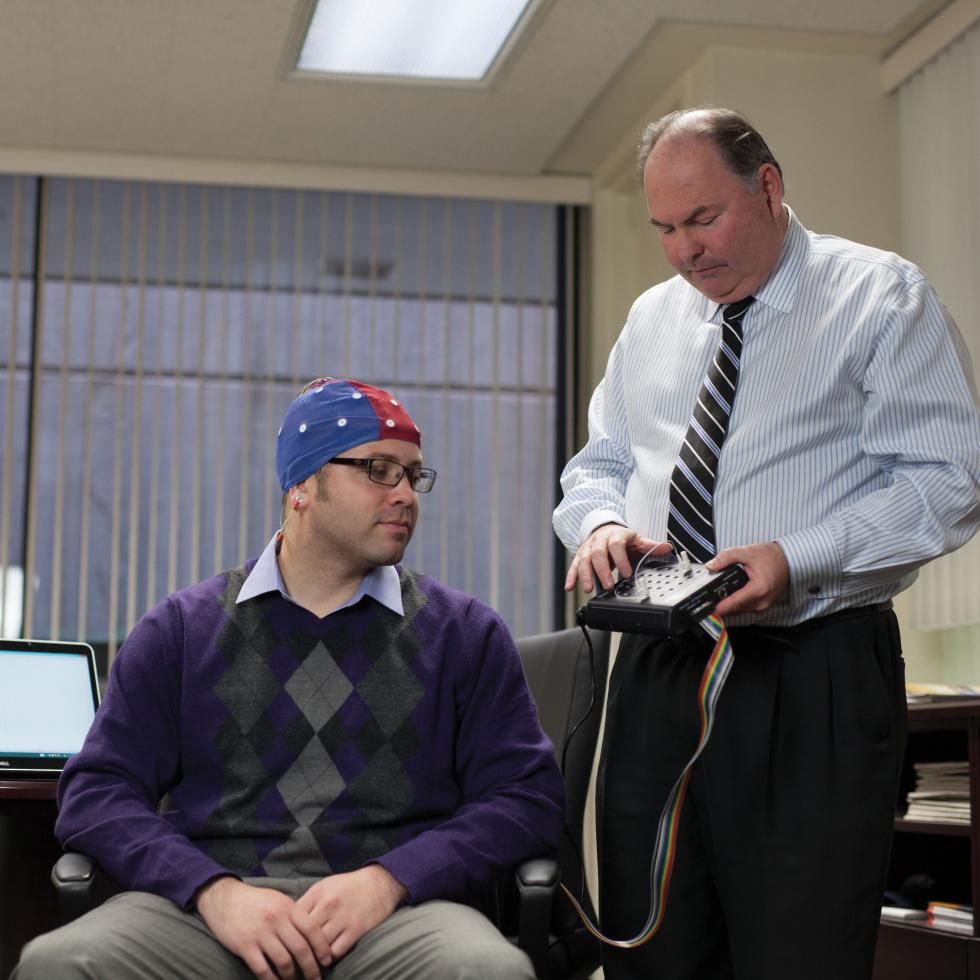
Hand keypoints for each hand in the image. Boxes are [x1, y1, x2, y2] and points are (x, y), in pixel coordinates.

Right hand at [195, 876, 331, 979]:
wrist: (225, 899)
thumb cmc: (256, 901)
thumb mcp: (279, 900)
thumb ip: (295, 915)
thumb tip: (314, 935)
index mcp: (287, 907)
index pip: (312, 929)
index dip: (322, 947)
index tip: (328, 960)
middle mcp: (276, 920)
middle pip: (300, 948)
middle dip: (311, 967)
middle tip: (316, 978)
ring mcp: (260, 934)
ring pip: (284, 962)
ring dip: (292, 976)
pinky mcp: (245, 946)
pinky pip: (262, 970)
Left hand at [296, 865, 406, 960]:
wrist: (381, 883)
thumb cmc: (349, 886)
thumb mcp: (325, 886)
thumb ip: (307, 903)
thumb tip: (288, 923)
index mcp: (317, 893)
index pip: (293, 918)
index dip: (286, 933)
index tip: (284, 945)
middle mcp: (328, 905)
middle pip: (303, 934)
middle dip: (297, 949)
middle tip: (293, 960)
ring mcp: (342, 917)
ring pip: (318, 946)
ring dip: (313, 956)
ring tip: (309, 963)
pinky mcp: (356, 929)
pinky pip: (336, 951)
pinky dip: (330, 957)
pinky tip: (328, 957)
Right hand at [565, 523, 671, 593]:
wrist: (605, 528)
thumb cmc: (622, 538)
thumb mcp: (637, 540)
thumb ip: (650, 546)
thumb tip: (667, 548)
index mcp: (616, 535)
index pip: (617, 545)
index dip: (621, 559)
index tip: (627, 573)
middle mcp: (599, 540)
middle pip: (598, 553)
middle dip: (602, 570)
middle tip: (608, 585)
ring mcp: (588, 548)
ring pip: (584, 560)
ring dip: (585, 575)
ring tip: (588, 589)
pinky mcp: (580, 556)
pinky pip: (574, 566)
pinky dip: (571, 576)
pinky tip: (569, 587)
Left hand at [708, 542, 788, 616]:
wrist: (789, 561)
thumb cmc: (772, 557)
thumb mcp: (747, 552)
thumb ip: (726, 557)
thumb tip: (711, 566)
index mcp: (758, 590)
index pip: (732, 604)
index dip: (717, 605)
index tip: (706, 604)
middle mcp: (761, 602)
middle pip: (732, 609)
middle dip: (720, 601)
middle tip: (710, 591)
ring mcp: (762, 606)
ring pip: (737, 610)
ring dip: (727, 602)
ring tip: (721, 589)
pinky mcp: (761, 606)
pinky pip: (743, 608)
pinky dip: (736, 602)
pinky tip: (732, 592)